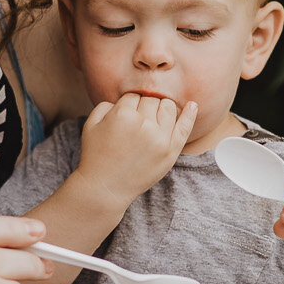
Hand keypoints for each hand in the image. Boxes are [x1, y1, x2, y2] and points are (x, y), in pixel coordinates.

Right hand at [71, 94, 196, 206]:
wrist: (104, 188)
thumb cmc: (95, 155)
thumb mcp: (91, 124)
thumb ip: (106, 104)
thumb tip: (128, 98)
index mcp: (123, 115)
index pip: (133, 96)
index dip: (127, 105)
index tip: (122, 118)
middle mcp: (144, 124)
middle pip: (151, 100)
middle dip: (143, 107)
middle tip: (134, 123)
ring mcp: (160, 139)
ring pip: (168, 107)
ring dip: (160, 108)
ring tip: (150, 121)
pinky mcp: (170, 152)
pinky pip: (184, 127)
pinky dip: (190, 114)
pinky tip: (192, 105)